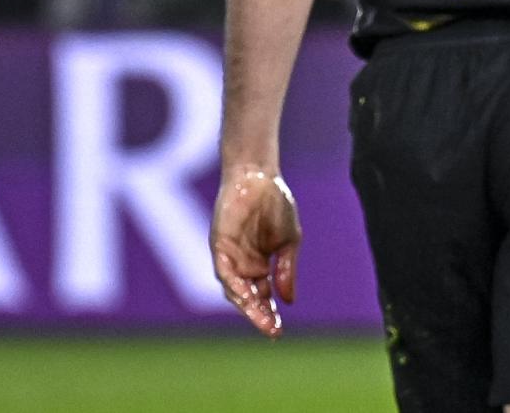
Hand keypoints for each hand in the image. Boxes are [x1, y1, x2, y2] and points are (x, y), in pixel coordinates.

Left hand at [211, 166, 301, 336]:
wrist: (259, 177)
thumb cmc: (276, 204)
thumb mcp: (290, 241)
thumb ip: (286, 270)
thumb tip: (289, 300)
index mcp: (259, 266)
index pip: (263, 297)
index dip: (270, 314)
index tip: (280, 331)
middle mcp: (242, 266)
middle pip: (248, 299)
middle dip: (260, 316)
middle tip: (273, 331)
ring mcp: (229, 257)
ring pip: (234, 290)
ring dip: (247, 306)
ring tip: (262, 320)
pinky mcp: (219, 246)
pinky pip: (224, 272)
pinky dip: (234, 286)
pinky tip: (246, 297)